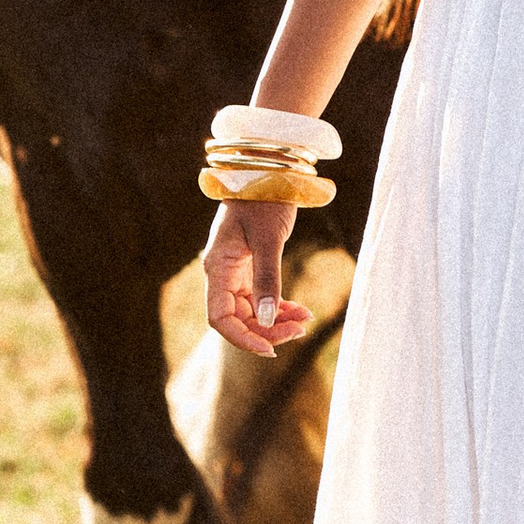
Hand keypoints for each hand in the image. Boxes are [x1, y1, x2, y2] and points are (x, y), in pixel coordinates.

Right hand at [202, 203, 313, 360]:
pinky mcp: (249, 268)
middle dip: (268, 330)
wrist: (268, 173)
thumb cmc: (264, 200)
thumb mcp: (269, 238)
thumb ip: (268, 278)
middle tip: (300, 329)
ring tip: (305, 319)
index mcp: (217, 267)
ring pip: (251, 311)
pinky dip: (279, 307)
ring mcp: (235, 272)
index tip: (270, 349)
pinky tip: (300, 310)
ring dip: (276, 320)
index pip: (220, 318)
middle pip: (238, 318)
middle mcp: (222, 273)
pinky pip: (260, 298)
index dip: (242, 338)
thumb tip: (269, 319)